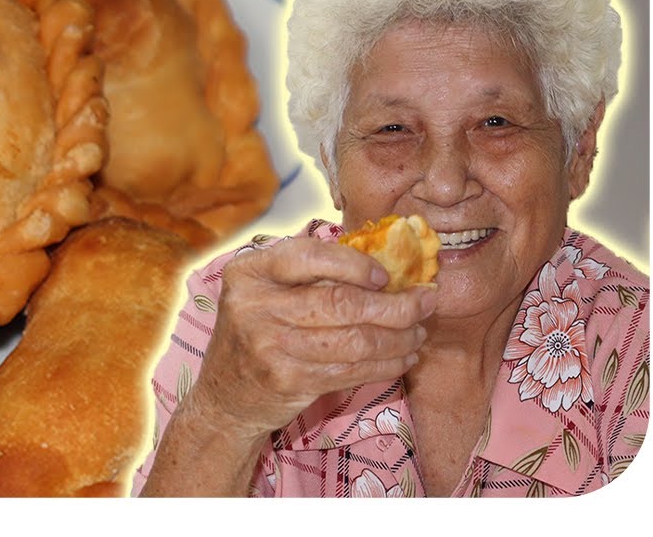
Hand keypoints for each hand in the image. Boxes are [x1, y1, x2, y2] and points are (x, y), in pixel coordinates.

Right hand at [188, 236, 437, 437]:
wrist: (227, 394)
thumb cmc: (256, 331)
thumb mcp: (263, 291)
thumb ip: (306, 272)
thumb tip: (382, 260)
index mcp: (248, 273)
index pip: (310, 257)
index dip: (356, 265)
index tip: (388, 276)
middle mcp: (254, 307)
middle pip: (341, 303)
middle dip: (395, 305)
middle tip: (425, 302)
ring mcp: (270, 347)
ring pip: (354, 341)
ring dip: (398, 338)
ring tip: (418, 332)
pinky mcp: (290, 381)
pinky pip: (352, 371)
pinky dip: (385, 365)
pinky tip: (402, 357)